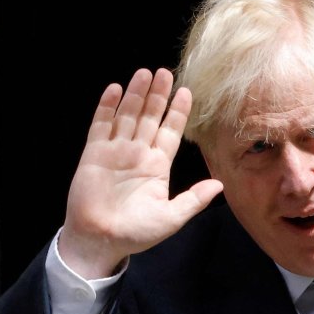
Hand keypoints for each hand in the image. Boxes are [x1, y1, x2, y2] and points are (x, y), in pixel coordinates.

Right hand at [59, 68, 223, 278]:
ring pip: (127, 116)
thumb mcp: (171, 218)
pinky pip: (101, 125)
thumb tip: (220, 186)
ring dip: (136, 95)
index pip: (170, 132)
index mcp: (157, 166)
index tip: (187, 92)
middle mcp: (137, 154)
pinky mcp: (94, 153)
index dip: (178, 113)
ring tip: (144, 73)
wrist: (100, 240)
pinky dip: (108, 107)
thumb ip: (193, 200)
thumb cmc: (136, 233)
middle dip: (157, 96)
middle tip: (165, 73)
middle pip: (150, 118)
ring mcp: (115, 151)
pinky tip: (116, 89)